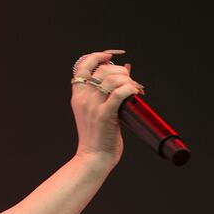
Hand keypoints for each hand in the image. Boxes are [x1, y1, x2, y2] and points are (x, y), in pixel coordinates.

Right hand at [70, 49, 143, 164]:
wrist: (93, 157)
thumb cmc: (98, 135)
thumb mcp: (94, 110)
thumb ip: (105, 92)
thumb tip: (126, 70)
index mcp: (77, 95)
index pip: (83, 66)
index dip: (97, 56)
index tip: (110, 57)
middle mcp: (83, 98)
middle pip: (103, 70)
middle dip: (121, 71)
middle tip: (130, 82)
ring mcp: (93, 106)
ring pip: (112, 79)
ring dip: (128, 80)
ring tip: (135, 88)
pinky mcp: (104, 115)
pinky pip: (119, 94)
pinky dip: (130, 89)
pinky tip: (135, 93)